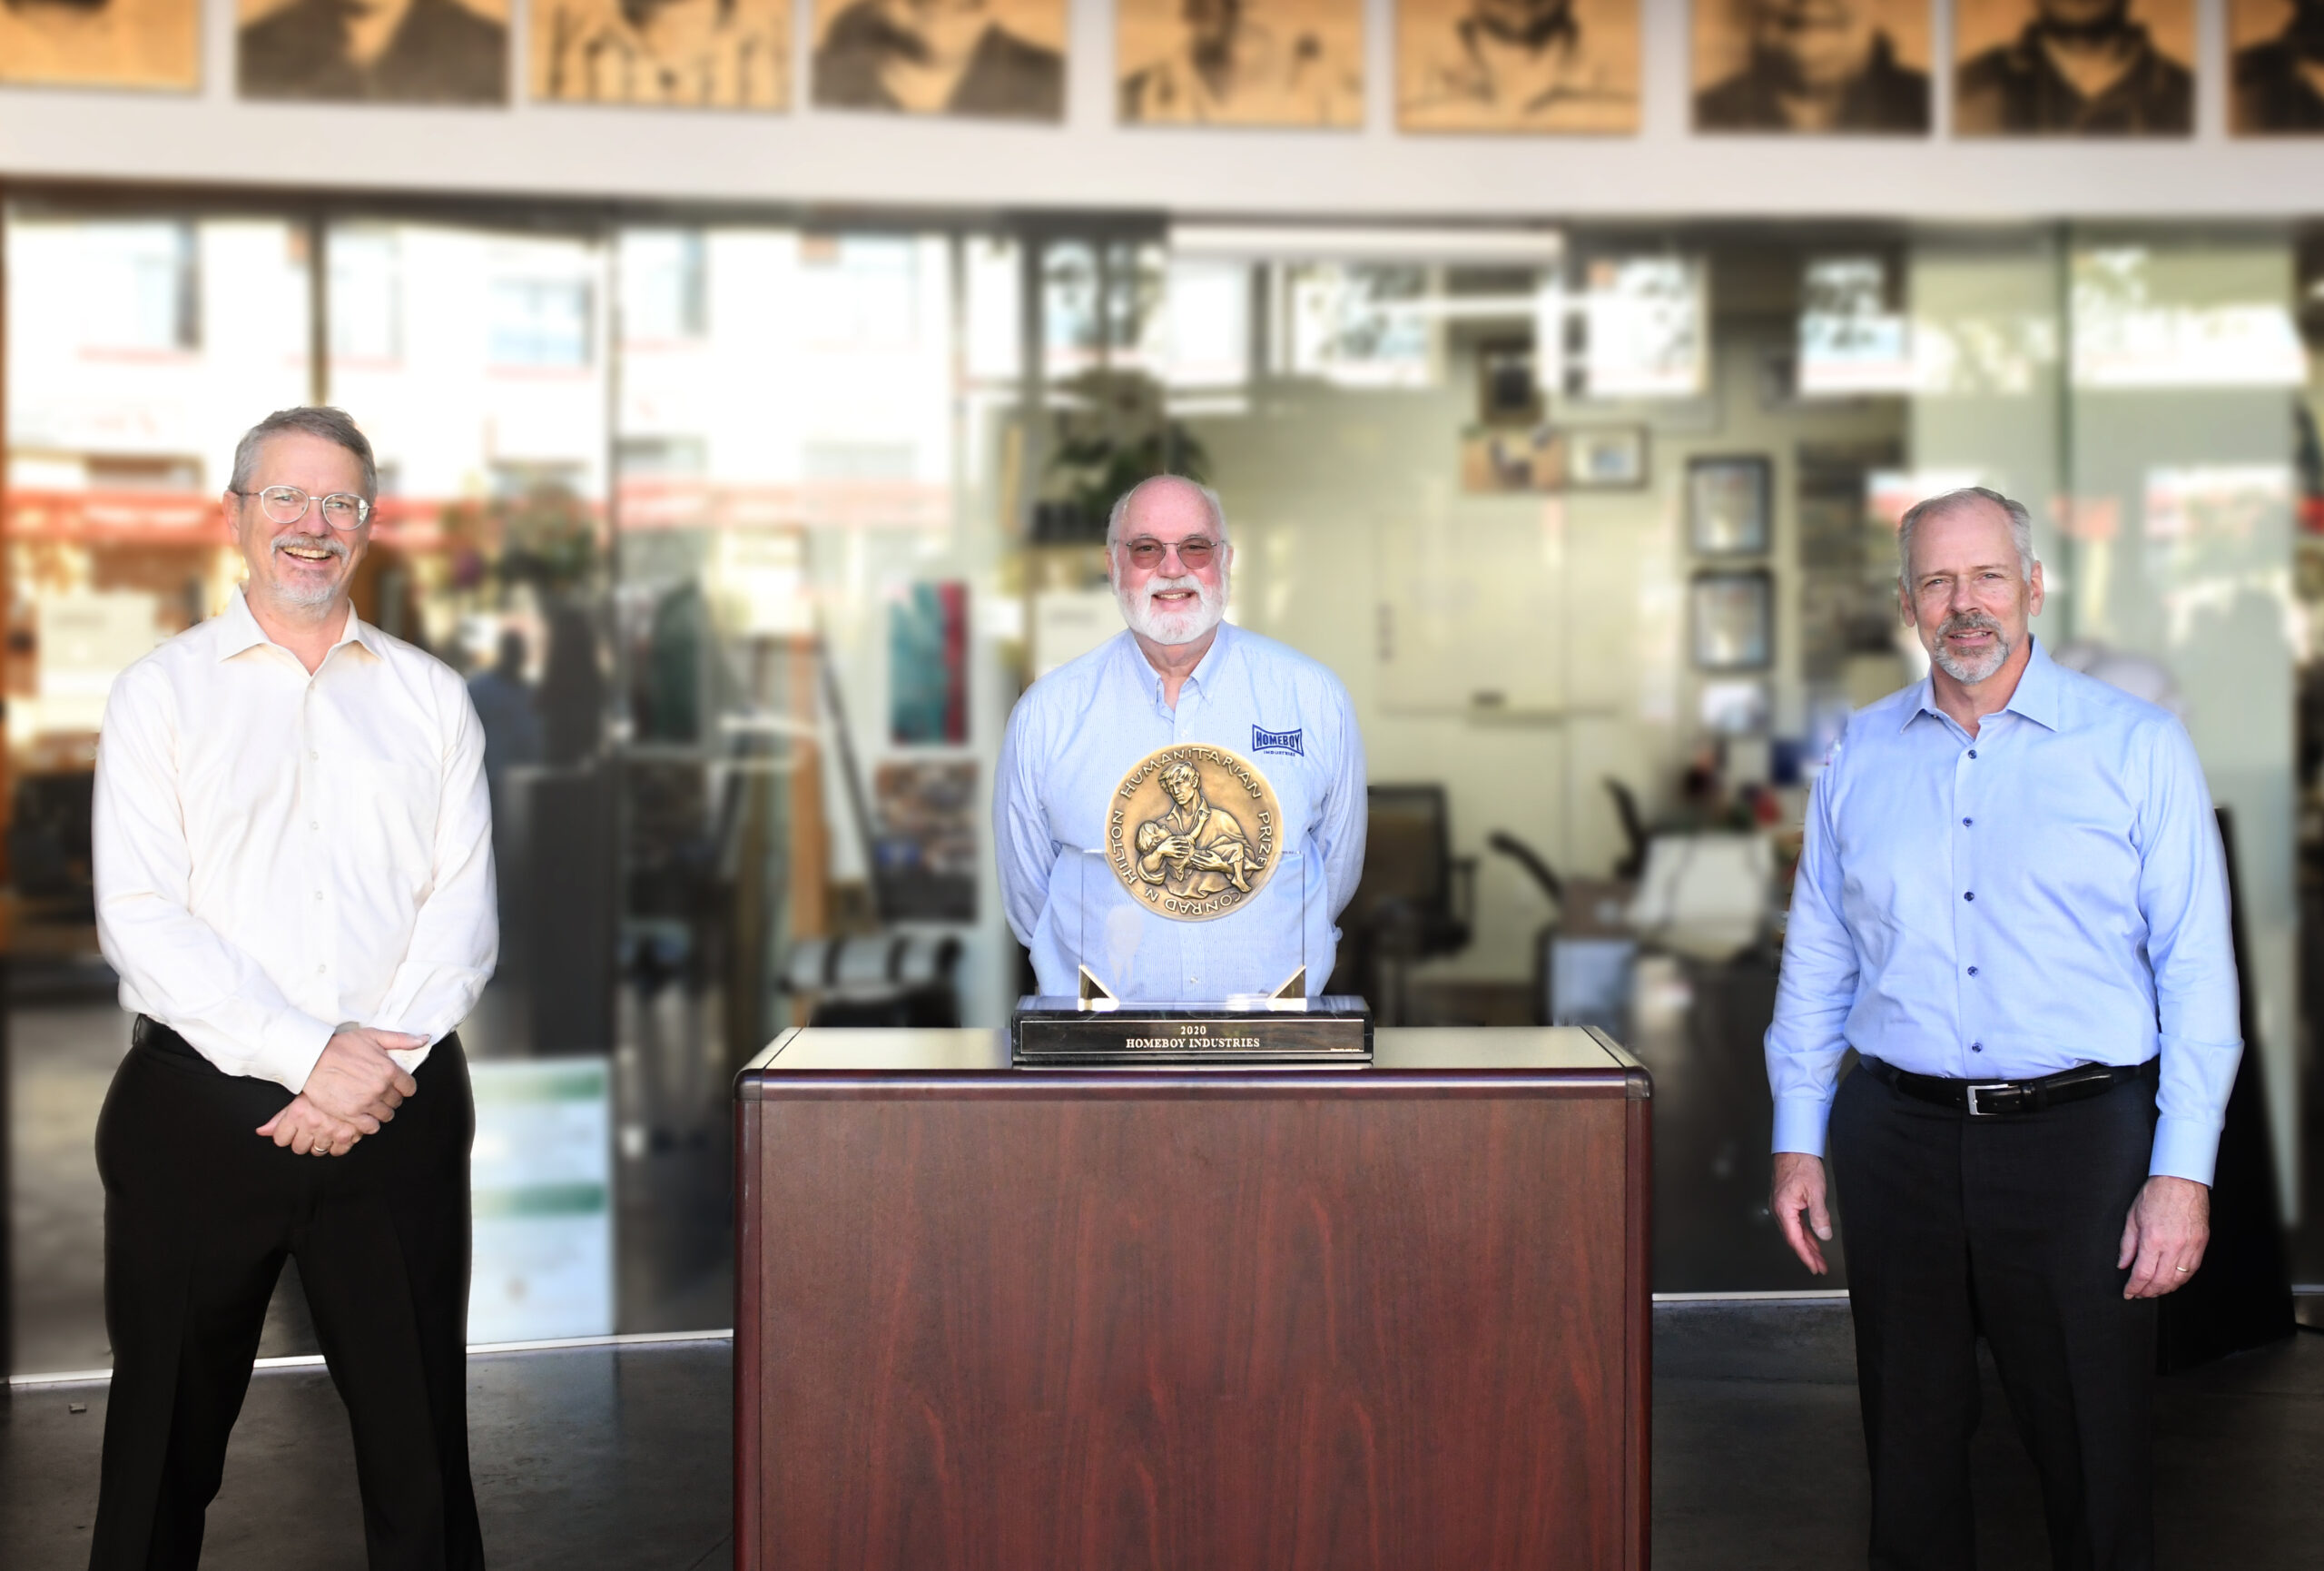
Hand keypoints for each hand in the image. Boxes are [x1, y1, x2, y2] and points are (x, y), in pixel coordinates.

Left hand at [257, 1093, 364, 1156]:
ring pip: (317, 1151)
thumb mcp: (301, 1096)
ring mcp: (330, 1130)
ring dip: (320, 1143)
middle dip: (303, 1140)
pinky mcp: (348, 1135)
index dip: (286, 1135)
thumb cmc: (328, 1085)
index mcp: (298, 1112)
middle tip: (310, 1130)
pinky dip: (337, 1146)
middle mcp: (312, 1123)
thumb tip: (261, 1132)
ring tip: (325, 1130)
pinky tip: (338, 1134)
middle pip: (297, 1148)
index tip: (293, 1130)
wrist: (358, 1078)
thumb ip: (280, 1117)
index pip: (280, 1139)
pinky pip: (337, 1151)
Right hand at [301, 1027, 422, 1129]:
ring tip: (371, 1104)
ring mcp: (366, 1103)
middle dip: (391, 1098)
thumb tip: (424, 1040)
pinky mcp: (351, 1114)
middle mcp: (381, 1088)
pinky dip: (370, 1124)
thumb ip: (401, 1039)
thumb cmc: (341, 1046)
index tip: (395, 1086)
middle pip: (397, 1102)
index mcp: (389, 1070)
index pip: (410, 1088)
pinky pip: (371, 1127)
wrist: (312, 1058)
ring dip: (381, 1111)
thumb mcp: (373, 1036)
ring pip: (386, 1116)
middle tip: (379, 1093)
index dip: (403, 1087)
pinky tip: (363, 1115)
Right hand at [1160, 837, 1195, 859]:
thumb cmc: (1164, 844)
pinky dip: (1180, 857)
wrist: (1160, 850)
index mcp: (1172, 843)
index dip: (1183, 841)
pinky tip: (1183, 857)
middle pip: (1180, 846)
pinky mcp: (1172, 855)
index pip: (1179, 841)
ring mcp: (1173, 851)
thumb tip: (1175, 836)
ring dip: (1184, 852)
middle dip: (1185, 847)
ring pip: (1180, 852)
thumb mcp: (1167, 840)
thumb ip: (1171, 837)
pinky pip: (1177, 856)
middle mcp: (1173, 847)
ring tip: (1187, 853)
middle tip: (1189, 847)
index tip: (1186, 842)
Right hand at [1771, 1151, 1833, 1275]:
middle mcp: (1779, 1210)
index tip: (1815, 1267)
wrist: (1794, 1148)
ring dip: (1806, 1245)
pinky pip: (1794, 1223)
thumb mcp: (1816, 1192)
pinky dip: (1804, 1233)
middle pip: (1793, 1239)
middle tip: (1820, 1267)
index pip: (1795, 1240)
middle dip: (1807, 1254)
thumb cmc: (1801, 1165)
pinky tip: (1812, 1238)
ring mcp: (1781, 1206)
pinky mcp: (1785, 1201)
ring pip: (1794, 1232)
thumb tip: (1823, 1235)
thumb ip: (1819, 1216)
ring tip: (1819, 1257)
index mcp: (1783, 1210)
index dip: (1806, 1256)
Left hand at [2118, 1175, 2209, 1298]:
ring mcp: (2190, 1246)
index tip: (2129, 1293)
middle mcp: (2173, 1246)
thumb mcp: (2132, 1217)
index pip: (2142, 1274)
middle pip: (2161, 1281)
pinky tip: (2172, 1281)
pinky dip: (2181, 1280)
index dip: (2134, 1287)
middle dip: (2148, 1292)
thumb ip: (2127, 1244)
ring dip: (2165, 1289)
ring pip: (2178, 1279)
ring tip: (2154, 1290)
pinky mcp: (2201, 1244)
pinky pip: (2192, 1270)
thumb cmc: (2156, 1194)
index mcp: (2152, 1239)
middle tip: (2140, 1294)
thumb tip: (2123, 1264)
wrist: (2181, 1180)